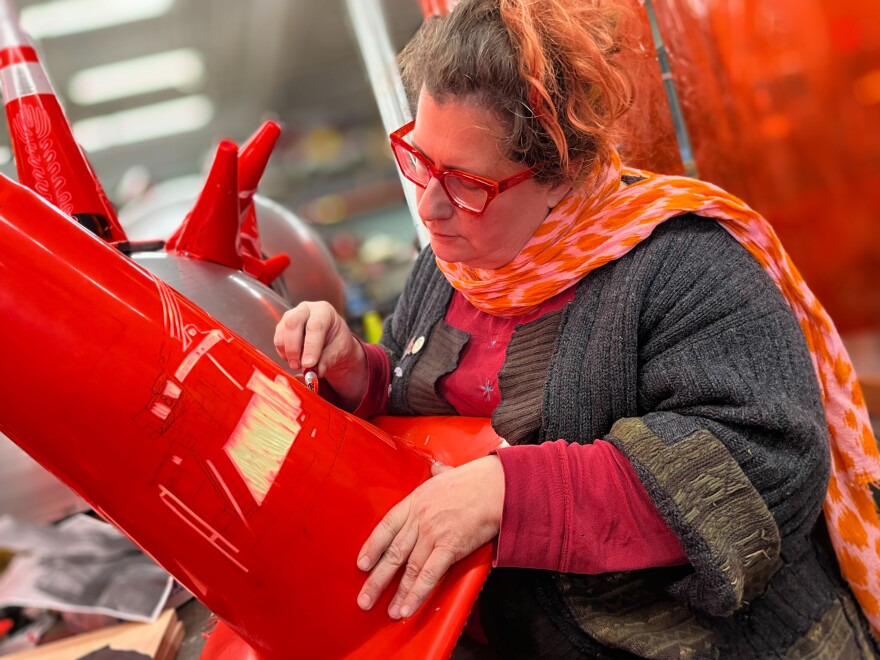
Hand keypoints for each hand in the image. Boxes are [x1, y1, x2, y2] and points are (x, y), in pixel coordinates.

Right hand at [273, 301, 366, 407]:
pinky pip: (278, 341)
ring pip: (281, 333)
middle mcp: (305, 309)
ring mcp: (291, 316)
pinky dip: (284, 354)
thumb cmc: (337, 343)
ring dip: (288, 353)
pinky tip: (295, 359)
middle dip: (294, 348)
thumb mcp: (339, 351)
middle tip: (298, 366)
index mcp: (324, 310)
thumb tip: (312, 372)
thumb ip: (327, 360)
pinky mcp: (282, 327)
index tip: (309, 364)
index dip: (311, 346)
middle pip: (292, 323)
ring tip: (299, 364)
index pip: (315, 326)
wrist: (331, 342)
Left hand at [356, 455, 503, 618]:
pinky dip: (417, 593)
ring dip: (398, 593)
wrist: (495, 487)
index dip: (372, 547)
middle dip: (377, 580)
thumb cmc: (474, 480)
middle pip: (393, 553)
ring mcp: (433, 534)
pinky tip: (408, 608)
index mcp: (415, 501)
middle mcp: (419, 519)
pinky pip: (429, 575)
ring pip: (409, 568)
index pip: (386, 526)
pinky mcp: (449, 547)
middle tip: (364, 600)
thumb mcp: (447, 473)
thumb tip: (434, 468)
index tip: (362, 565)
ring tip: (389, 611)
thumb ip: (437, 474)